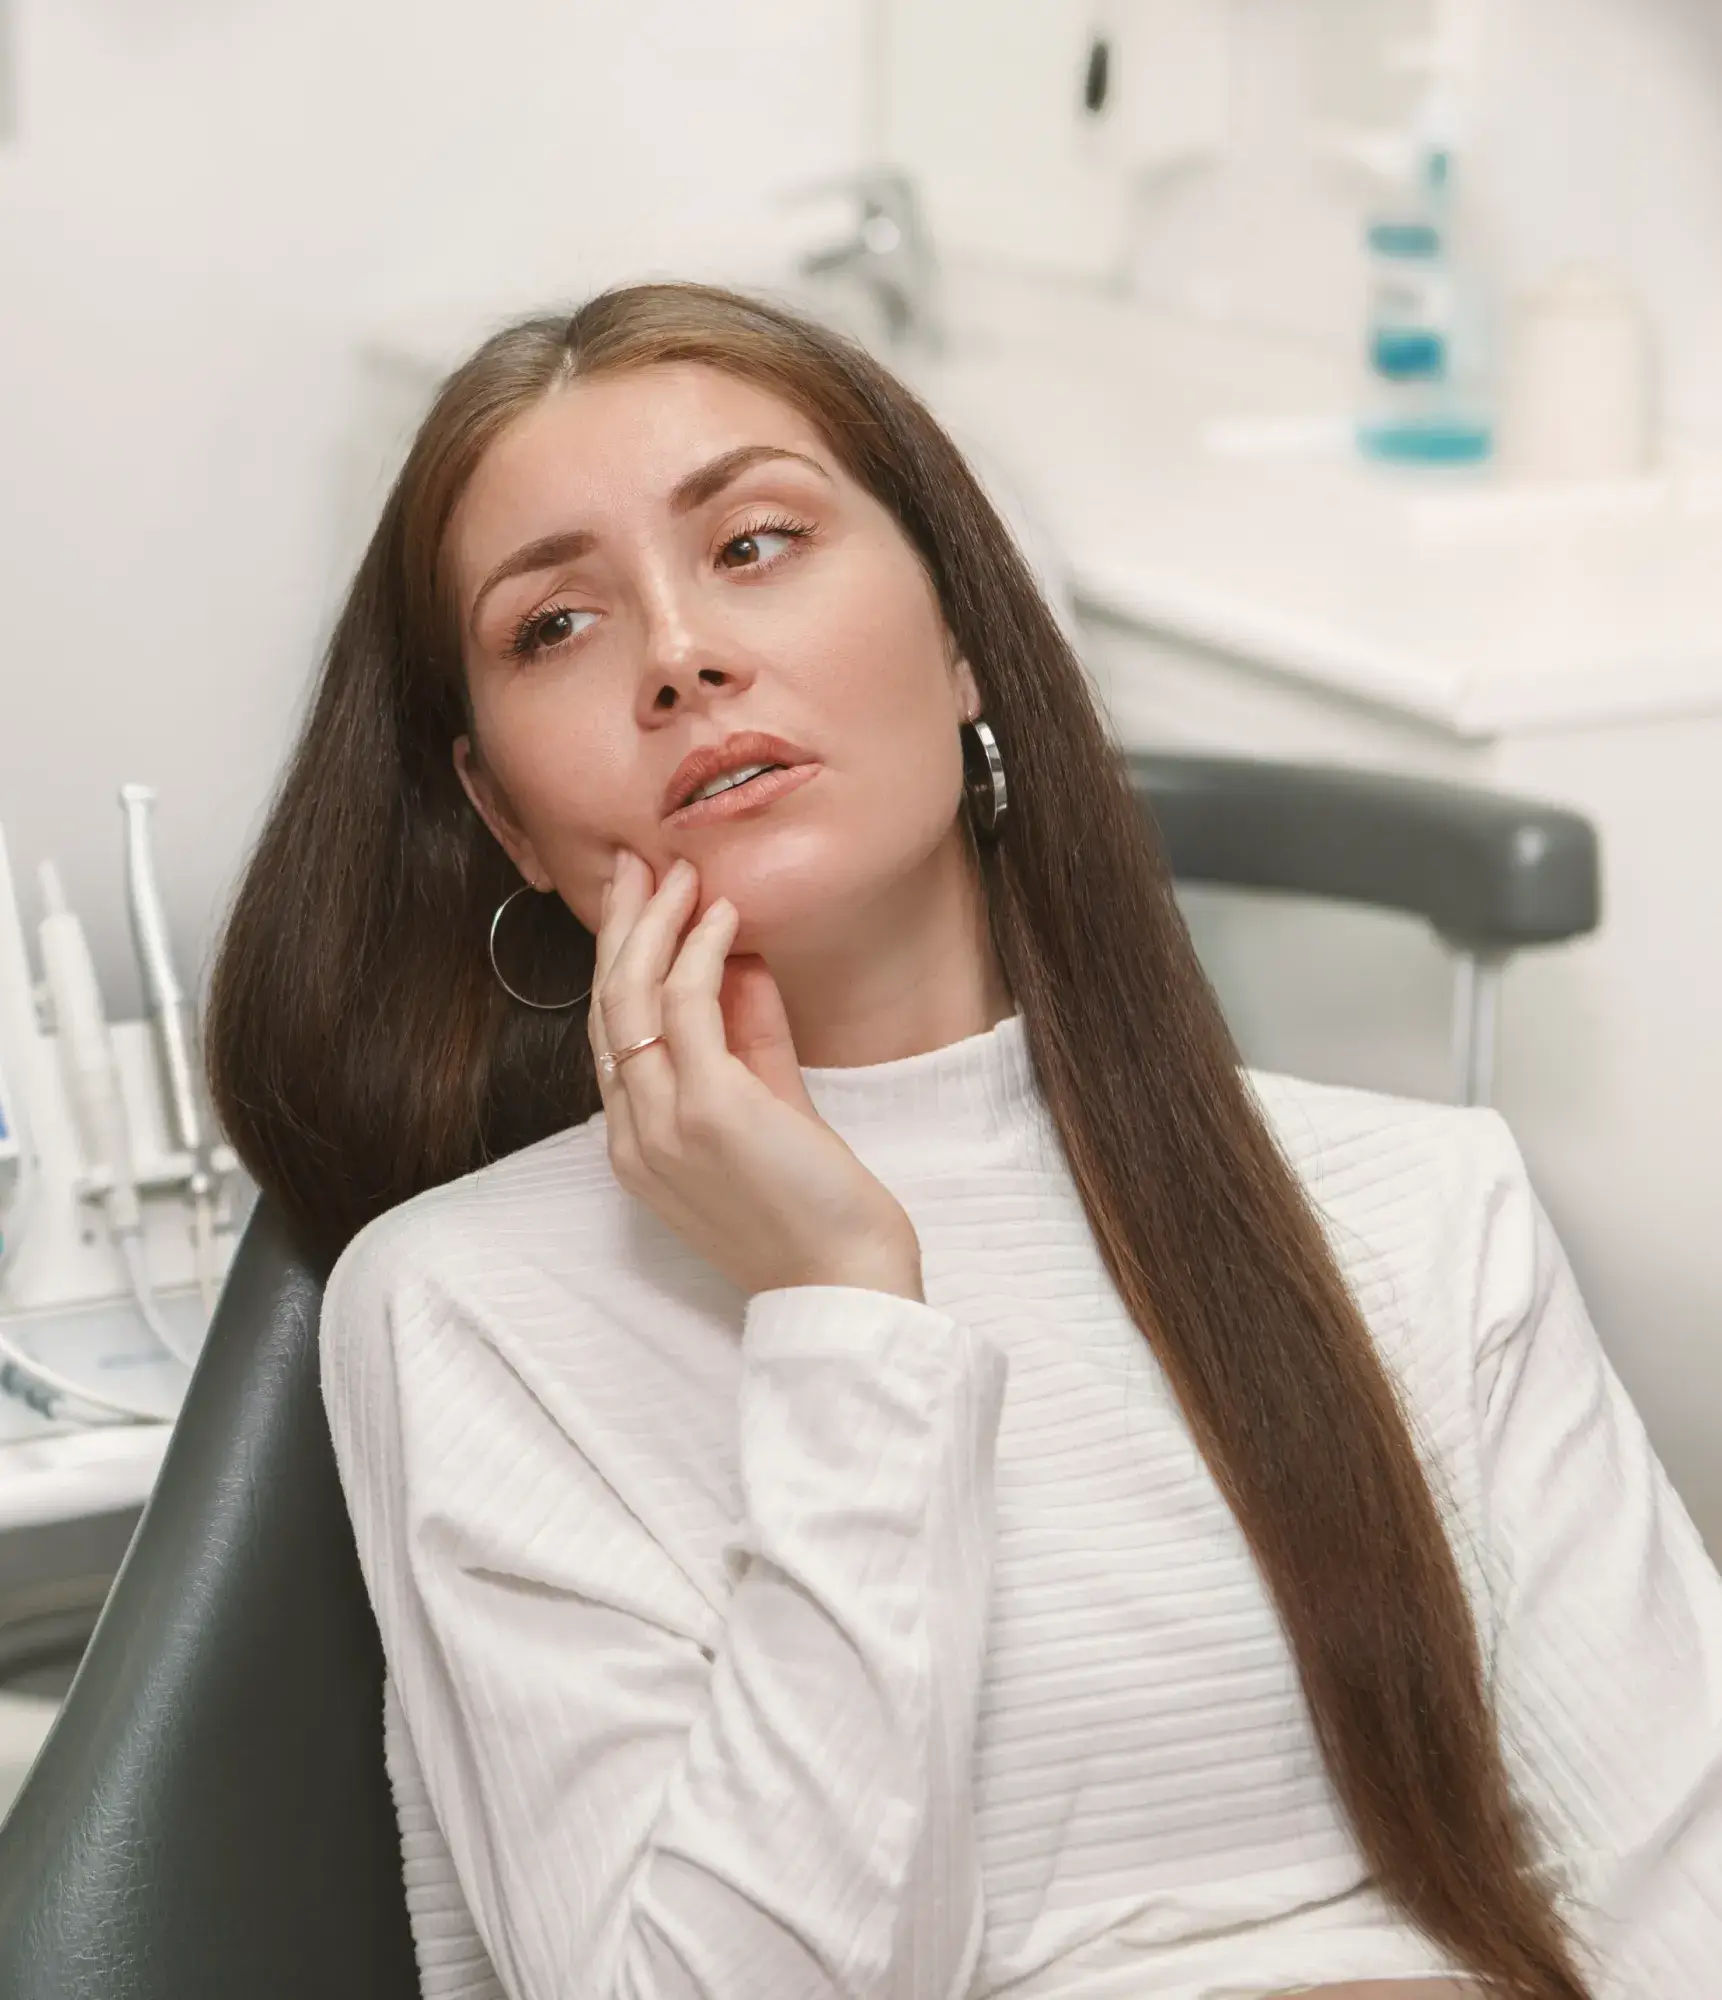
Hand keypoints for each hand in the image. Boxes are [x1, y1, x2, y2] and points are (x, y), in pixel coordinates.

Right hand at [588, 849, 924, 1301]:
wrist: (844, 1281)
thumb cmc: (812, 1207)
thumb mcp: (769, 1110)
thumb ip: (749, 1041)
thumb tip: (739, 963)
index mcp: (637, 1144)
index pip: (611, 1034)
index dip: (620, 960)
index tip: (638, 903)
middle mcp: (634, 1134)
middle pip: (606, 1006)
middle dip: (620, 926)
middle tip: (637, 863)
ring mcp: (663, 1123)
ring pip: (631, 997)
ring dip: (654, 923)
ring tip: (678, 872)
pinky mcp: (709, 1110)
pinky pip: (688, 1005)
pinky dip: (700, 949)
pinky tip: (721, 913)